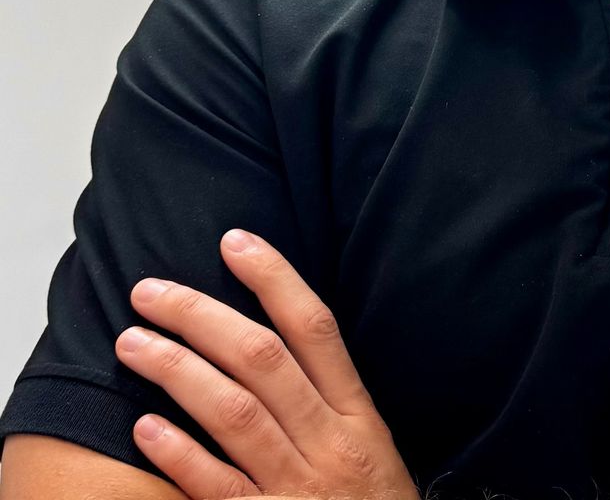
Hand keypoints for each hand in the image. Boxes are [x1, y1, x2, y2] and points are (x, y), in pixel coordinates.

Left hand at [115, 229, 418, 499]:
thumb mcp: (369, 445)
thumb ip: (326, 398)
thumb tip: (272, 336)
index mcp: (357, 414)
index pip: (316, 328)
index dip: (274, 279)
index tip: (234, 240)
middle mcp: (329, 442)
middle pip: (262, 360)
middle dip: (202, 316)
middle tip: (151, 290)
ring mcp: (297, 488)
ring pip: (234, 413)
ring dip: (177, 370)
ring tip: (133, 342)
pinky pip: (217, 487)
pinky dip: (179, 454)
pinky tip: (144, 426)